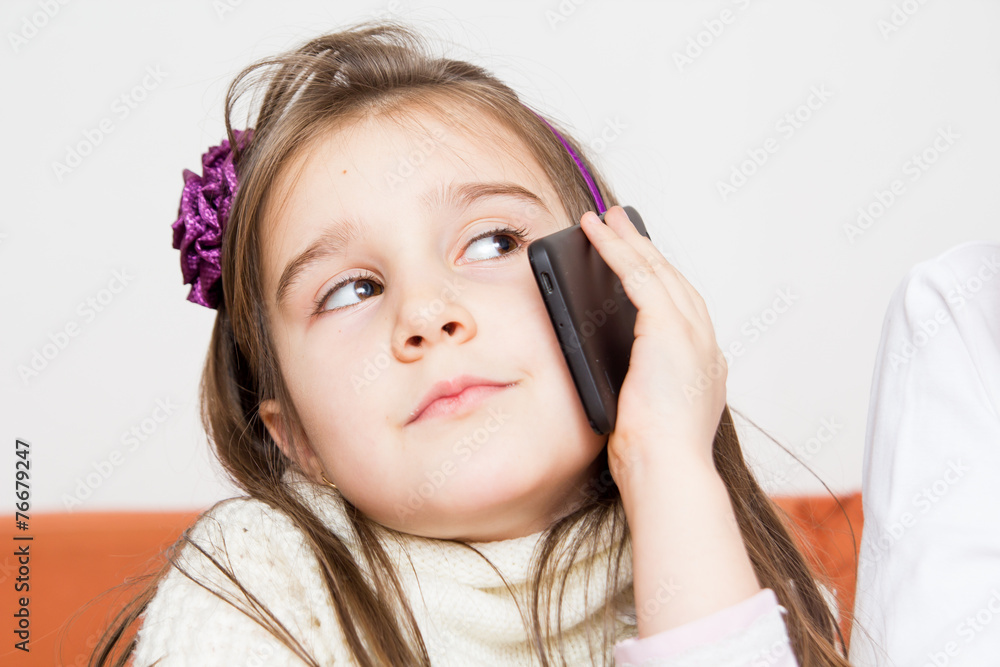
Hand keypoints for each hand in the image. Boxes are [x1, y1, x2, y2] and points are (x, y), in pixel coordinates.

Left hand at [579, 207, 726, 482]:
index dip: (658, 279)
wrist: (668, 472)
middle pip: (670, 280)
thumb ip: (641, 388)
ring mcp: (691, 333)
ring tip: (605, 218)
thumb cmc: (654, 460)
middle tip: (623, 222)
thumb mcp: (647, 415)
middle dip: (644, 248)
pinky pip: (637, 277)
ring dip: (627, 240)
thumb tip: (617, 379)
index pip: (679, 309)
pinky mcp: (668, 329)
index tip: (640, 262)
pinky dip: (616, 251)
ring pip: (654, 271)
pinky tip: (597, 234)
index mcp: (703, 365)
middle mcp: (704, 343)